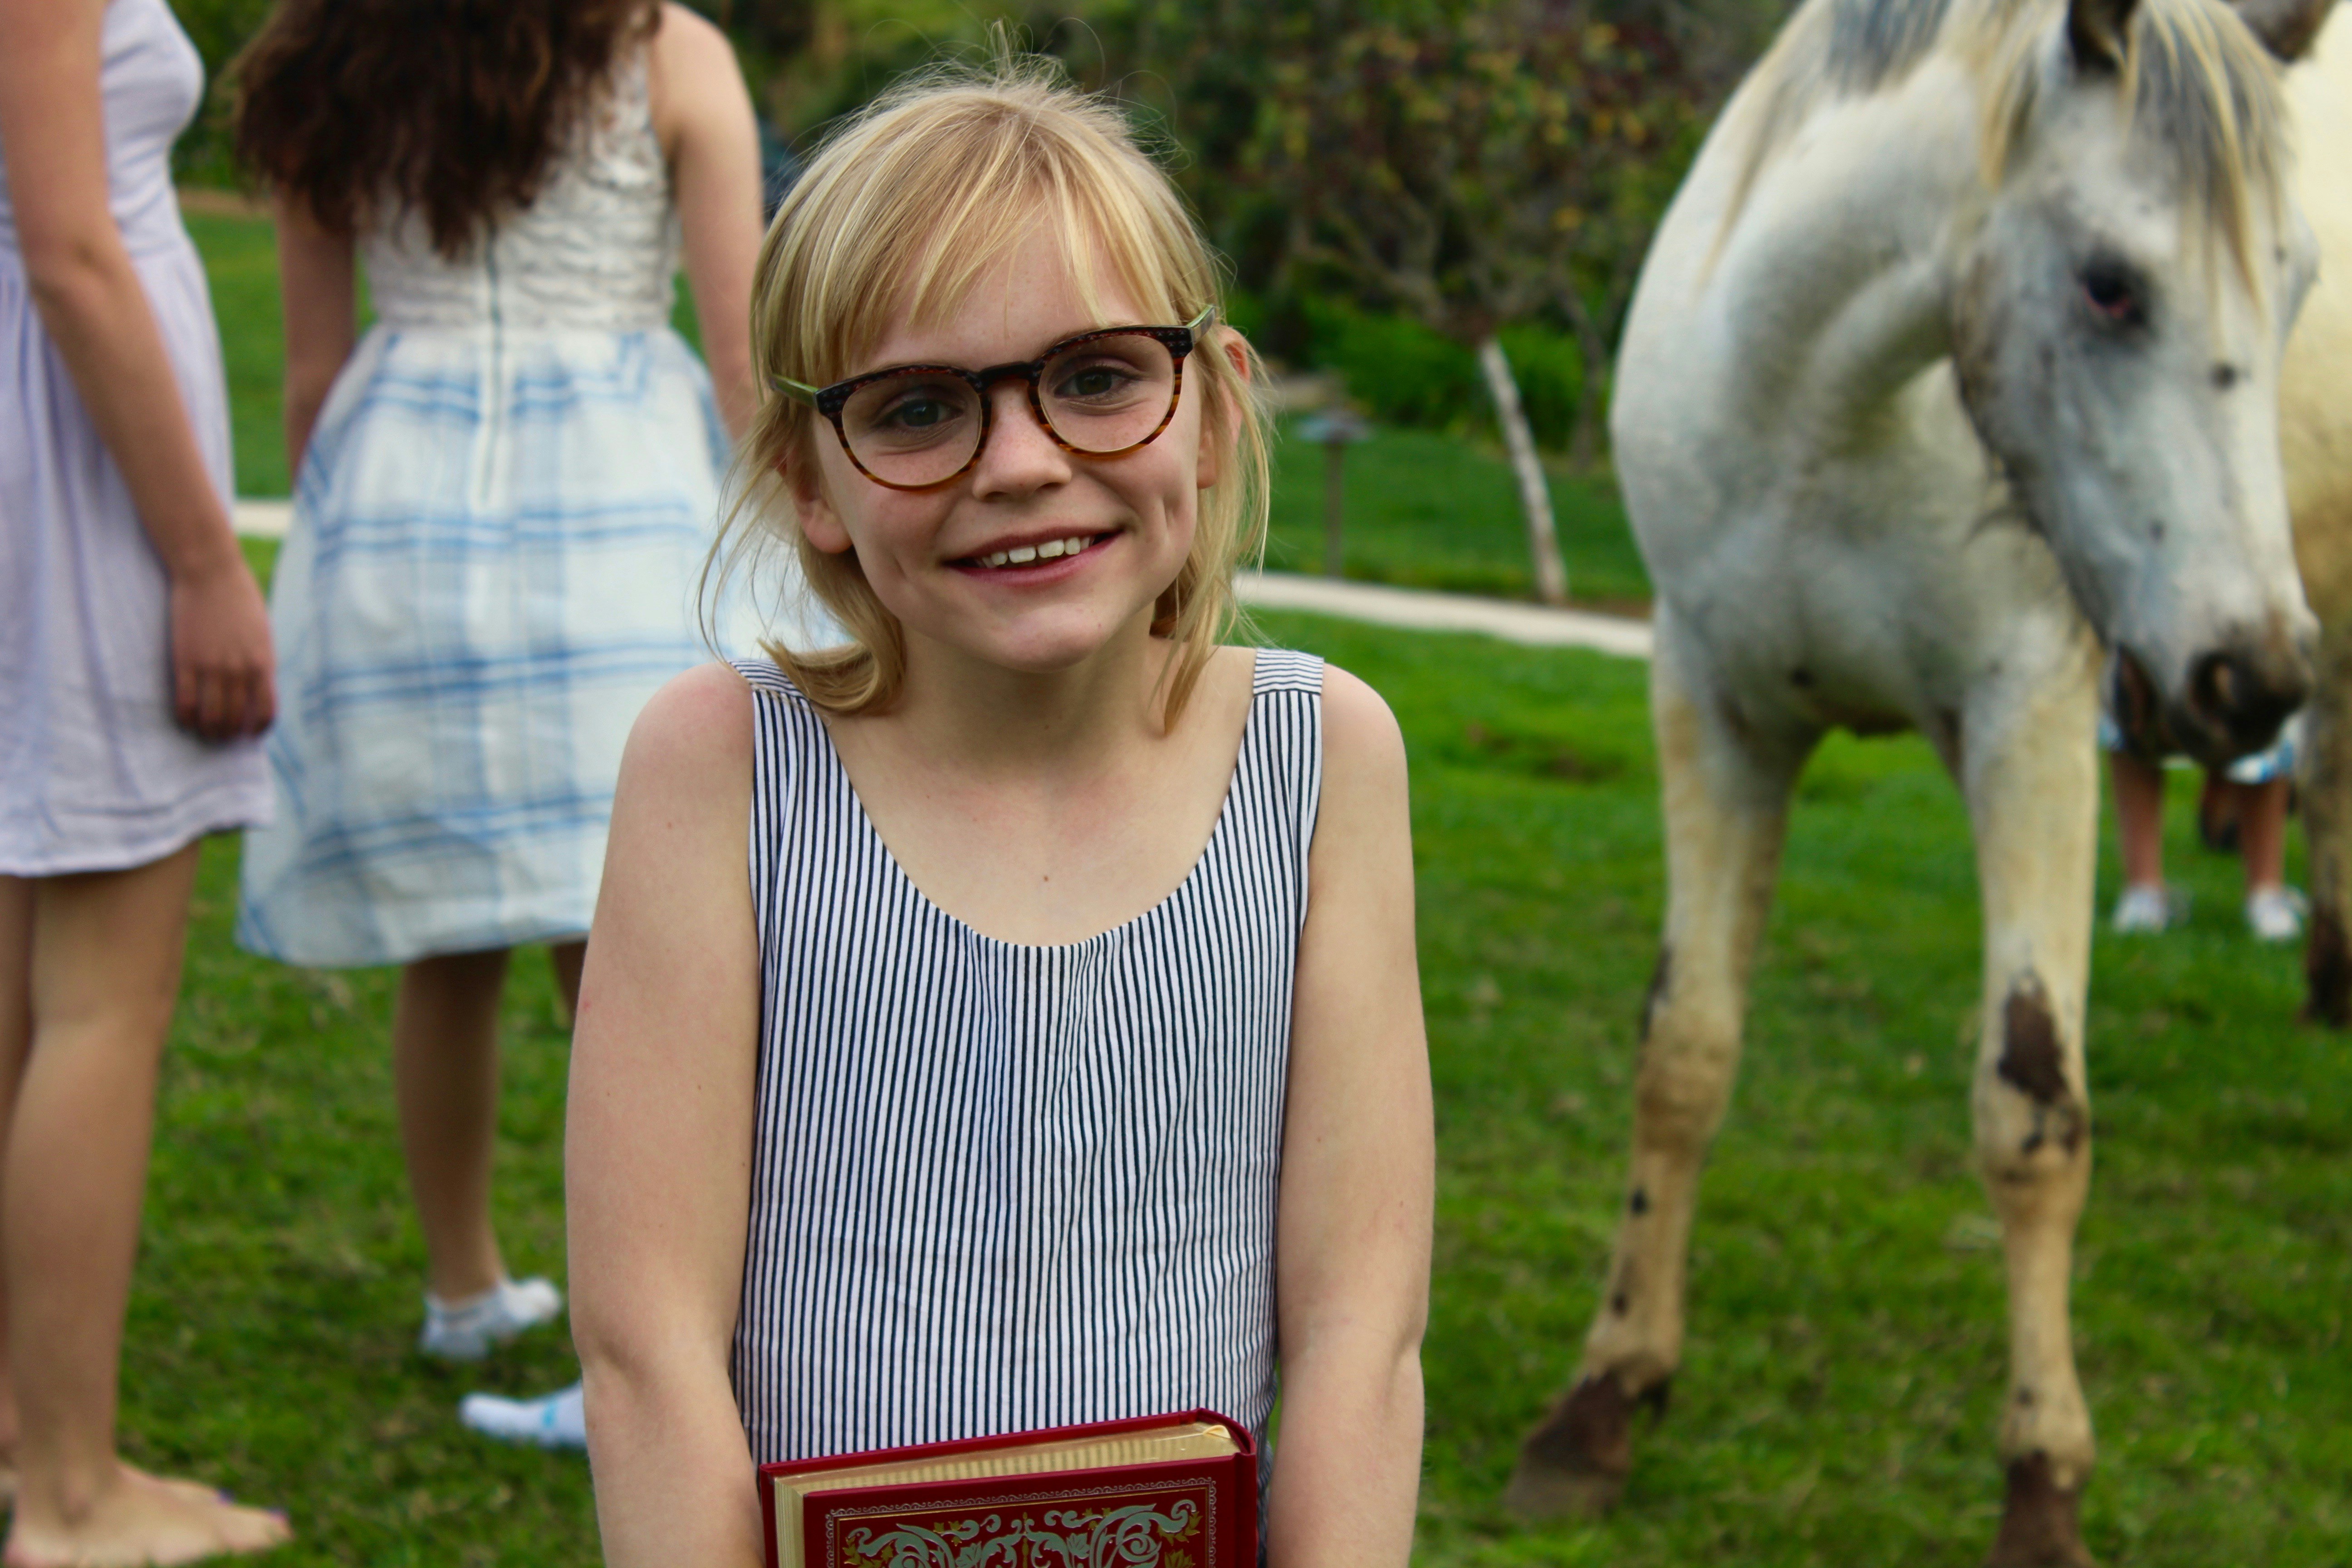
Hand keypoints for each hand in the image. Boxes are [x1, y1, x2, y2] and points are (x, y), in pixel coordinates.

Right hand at [167, 552, 276, 739]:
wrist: (210, 573)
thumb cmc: (239, 599)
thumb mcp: (262, 633)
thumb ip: (261, 661)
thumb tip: (258, 686)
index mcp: (263, 663)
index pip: (267, 710)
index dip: (259, 728)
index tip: (251, 734)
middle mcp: (240, 670)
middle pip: (236, 718)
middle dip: (230, 734)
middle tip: (223, 738)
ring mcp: (211, 667)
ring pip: (211, 716)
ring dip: (208, 730)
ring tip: (205, 733)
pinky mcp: (185, 660)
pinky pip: (184, 701)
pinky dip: (186, 717)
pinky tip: (186, 720)